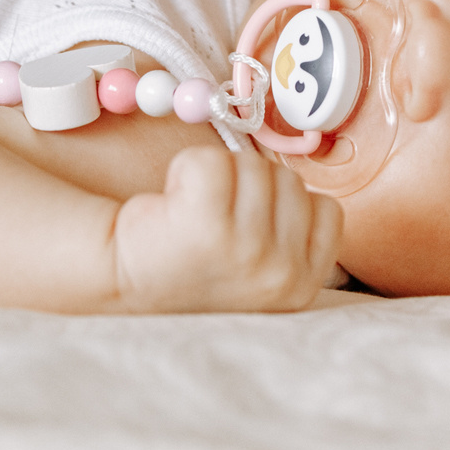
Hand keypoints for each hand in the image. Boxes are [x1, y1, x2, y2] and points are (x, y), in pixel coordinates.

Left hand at [112, 146, 343, 312]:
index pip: (325, 211)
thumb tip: (306, 187)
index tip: (243, 227)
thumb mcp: (262, 271)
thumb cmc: (191, 266)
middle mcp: (281, 276)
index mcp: (301, 289)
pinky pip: (213, 160)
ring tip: (190, 214)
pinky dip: (186, 167)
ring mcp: (247, 252)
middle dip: (247, 188)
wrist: (123, 280)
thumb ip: (293, 239)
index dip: (280, 206)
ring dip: (216, 176)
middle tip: (210, 222)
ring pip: (254, 166)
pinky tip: (171, 203)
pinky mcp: (206, 226)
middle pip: (289, 182)